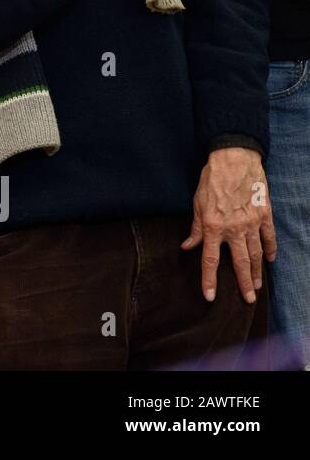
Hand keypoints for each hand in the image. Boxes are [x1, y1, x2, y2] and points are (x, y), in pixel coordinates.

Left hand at [183, 147, 276, 303]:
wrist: (234, 160)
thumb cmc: (212, 180)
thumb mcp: (197, 203)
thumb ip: (195, 228)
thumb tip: (188, 246)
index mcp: (213, 226)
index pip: (210, 259)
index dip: (209, 280)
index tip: (210, 296)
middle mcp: (233, 229)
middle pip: (239, 262)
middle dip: (242, 283)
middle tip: (247, 300)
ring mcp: (251, 223)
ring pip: (256, 254)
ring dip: (256, 272)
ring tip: (256, 286)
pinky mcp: (264, 215)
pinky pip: (269, 238)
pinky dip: (271, 250)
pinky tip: (271, 260)